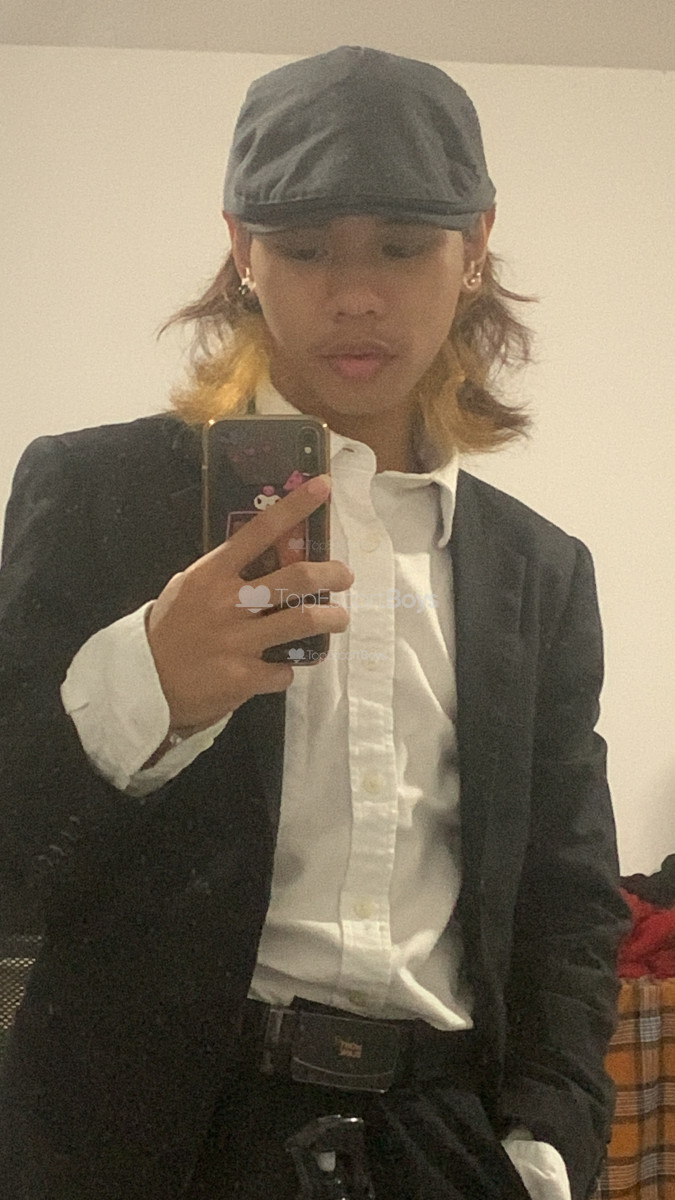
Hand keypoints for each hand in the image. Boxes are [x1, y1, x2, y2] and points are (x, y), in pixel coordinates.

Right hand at [146, 475, 351, 729]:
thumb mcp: (189, 589)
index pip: (259, 531)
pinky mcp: (244, 677)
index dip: (295, 507)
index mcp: (213, 574)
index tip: (323, 487)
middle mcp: (229, 603)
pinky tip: (281, 668)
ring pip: (303, 621)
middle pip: (296, 578)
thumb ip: (224, 574)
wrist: (142, 683)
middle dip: (331, 574)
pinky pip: (283, 670)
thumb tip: (266, 557)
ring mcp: (238, 641)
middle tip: (345, 577)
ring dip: (331, 619)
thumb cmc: (169, 630)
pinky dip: (288, 669)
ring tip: (338, 619)